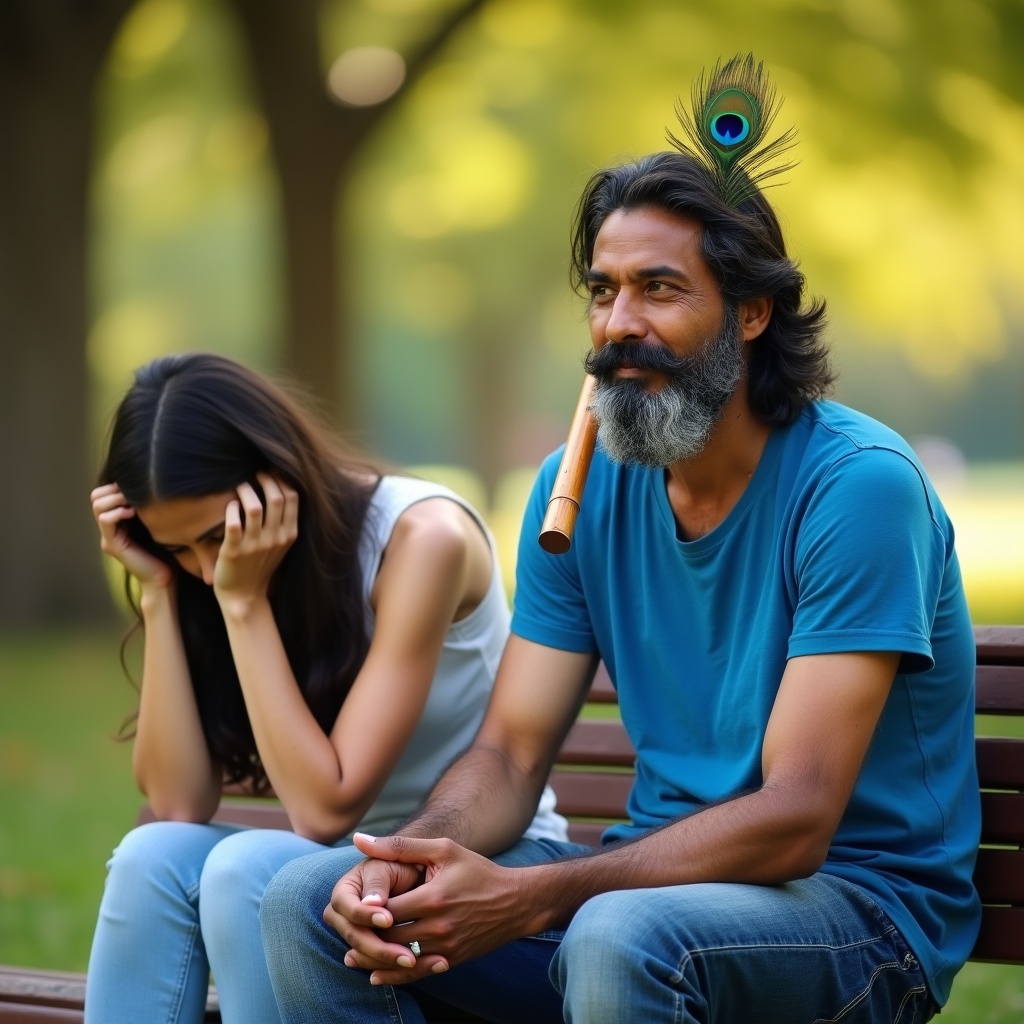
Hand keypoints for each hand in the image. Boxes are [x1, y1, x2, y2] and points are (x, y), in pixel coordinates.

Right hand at [90, 483, 172, 588]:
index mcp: (118, 520)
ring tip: (132, 503)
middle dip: (113, 489)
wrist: (164, 579)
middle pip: (95, 496)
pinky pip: (104, 520)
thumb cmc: (166, 550)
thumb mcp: (156, 521)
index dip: (115, 485)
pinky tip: (132, 513)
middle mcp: (109, 527)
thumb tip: (151, 484)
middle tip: (131, 494)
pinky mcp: (112, 545)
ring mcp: (108, 536)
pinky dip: (117, 511)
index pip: (102, 493)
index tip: (135, 486)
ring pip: (97, 505)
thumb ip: (147, 507)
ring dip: (115, 498)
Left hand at [213, 472, 297, 610]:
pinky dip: (231, 509)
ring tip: (240, 485)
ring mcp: (255, 545)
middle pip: (276, 498)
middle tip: (255, 473)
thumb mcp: (281, 545)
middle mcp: (275, 538)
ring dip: (246, 490)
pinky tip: (229, 506)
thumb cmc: (261, 566)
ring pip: (254, 507)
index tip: (271, 471)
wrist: (245, 597)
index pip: (292, 497)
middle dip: (265, 479)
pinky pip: (233, 523)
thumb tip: (281, 488)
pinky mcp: (233, 551)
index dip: (282, 479)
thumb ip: (284, 521)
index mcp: (289, 534)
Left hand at [334, 832, 531, 985]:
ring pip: (398, 960)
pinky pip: (415, 974)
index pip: (384, 909)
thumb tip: (360, 840)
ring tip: (352, 952)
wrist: (516, 901)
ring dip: (373, 959)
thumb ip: (400, 847)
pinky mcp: (451, 961)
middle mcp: (438, 926)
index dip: (365, 909)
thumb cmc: (477, 870)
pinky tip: (376, 974)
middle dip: (365, 935)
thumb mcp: (443, 850)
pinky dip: (394, 976)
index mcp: (432, 897)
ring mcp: (445, 947)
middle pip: (387, 938)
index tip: (352, 903)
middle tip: (346, 930)